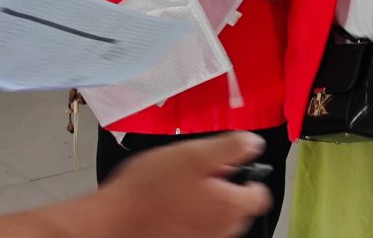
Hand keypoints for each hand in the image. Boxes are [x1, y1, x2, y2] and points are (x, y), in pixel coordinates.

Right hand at [55, 132, 270, 237]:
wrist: (112, 221)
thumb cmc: (150, 189)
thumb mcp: (194, 154)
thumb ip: (232, 148)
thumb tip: (254, 143)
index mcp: (230, 207)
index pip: (260, 194)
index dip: (247, 174)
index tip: (228, 165)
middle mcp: (221, 231)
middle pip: (238, 207)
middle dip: (225, 188)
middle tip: (198, 173)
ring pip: (217, 218)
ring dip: (206, 202)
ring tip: (180, 187)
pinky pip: (197, 229)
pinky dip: (190, 217)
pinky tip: (170, 204)